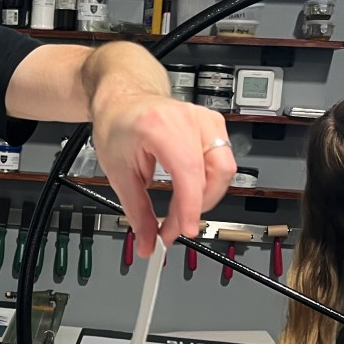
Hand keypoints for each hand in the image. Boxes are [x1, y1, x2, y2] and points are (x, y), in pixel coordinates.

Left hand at [93, 94, 235, 255]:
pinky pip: (222, 161)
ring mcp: (206, 119)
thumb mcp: (119, 173)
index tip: (186, 229)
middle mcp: (188, 118)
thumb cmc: (118, 126)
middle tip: (176, 226)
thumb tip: (148, 242)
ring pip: (225, 168)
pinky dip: (208, 183)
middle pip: (217, 171)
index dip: (191, 206)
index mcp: (159, 126)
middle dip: (199, 206)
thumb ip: (136, 212)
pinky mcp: (214, 125)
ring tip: (180, 211)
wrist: (124, 101)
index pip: (188, 170)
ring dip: (205, 197)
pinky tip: (188, 191)